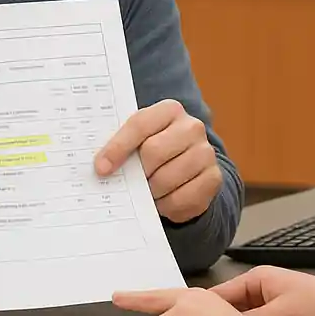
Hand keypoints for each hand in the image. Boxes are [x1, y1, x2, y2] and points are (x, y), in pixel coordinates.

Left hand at [94, 100, 220, 223]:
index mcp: (169, 110)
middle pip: (153, 152)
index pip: (139, 125)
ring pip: (166, 178)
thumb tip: (101, 167)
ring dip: (152, 191)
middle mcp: (192, 127)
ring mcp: (206, 152)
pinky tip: (164, 200)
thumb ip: (123, 145)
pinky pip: (182, 199)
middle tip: (133, 181)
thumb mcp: (140, 138)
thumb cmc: (155, 148)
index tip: (101, 168)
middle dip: (138, 172)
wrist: (191, 164)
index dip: (118, 147)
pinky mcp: (214, 178)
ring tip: (149, 190)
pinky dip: (167, 205)